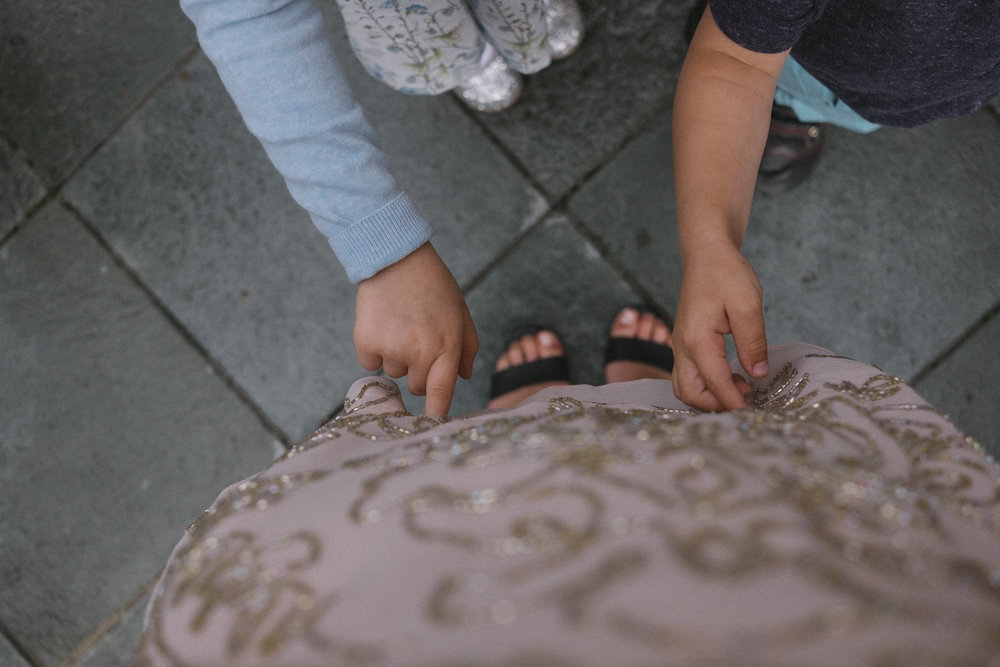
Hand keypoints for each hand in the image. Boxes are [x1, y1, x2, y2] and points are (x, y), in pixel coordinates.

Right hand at [354, 243, 477, 416]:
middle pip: (416, 386)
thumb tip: (465, 377)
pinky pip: (370, 363)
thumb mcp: (460, 311)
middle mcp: (420, 352)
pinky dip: (373, 349)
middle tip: (416, 338)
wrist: (394, 257)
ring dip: (395, 356)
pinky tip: (381, 324)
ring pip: (393, 373)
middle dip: (418, 370)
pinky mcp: (366, 342)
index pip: (442, 392)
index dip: (437, 414)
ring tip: (399, 324)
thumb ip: (467, 346)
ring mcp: (392, 348)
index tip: (433, 428)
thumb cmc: (432, 284)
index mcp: (447, 345)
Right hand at [672, 242, 768, 410]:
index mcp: (696, 339)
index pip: (715, 383)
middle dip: (717, 406)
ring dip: (710, 396)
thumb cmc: (726, 273)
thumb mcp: (748, 304)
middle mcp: (682, 347)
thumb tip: (758, 373)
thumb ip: (753, 342)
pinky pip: (689, 375)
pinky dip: (707, 385)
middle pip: (690, 394)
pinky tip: (732, 375)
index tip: (755, 413)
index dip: (735, 402)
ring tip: (742, 386)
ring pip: (685, 387)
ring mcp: (680, 346)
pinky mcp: (685, 344)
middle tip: (749, 400)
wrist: (706, 253)